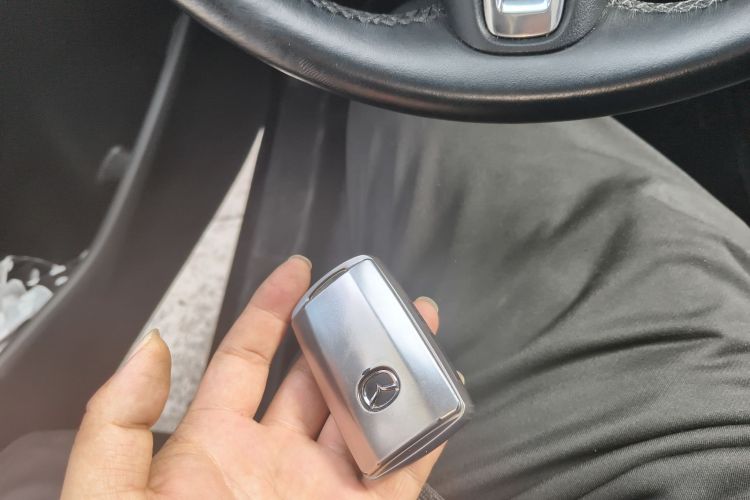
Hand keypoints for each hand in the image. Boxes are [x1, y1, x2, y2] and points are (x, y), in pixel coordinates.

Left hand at [61, 256, 443, 498]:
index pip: (247, 357)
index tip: (295, 271)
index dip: (271, 310)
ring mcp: (319, 490)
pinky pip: (400, 471)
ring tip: (414, 330)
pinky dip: (422, 436)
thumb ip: (118, 420)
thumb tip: (149, 347)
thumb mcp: (108, 497)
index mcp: (211, 444)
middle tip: (368, 298)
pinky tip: (435, 400)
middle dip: (342, 335)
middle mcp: (271, 459)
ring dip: (389, 374)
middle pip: (314, 380)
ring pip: (362, 416)